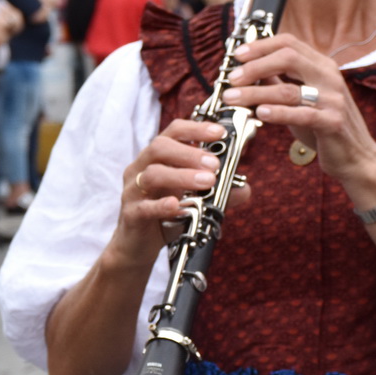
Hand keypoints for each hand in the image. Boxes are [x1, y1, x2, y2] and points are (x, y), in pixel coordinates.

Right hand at [114, 118, 251, 266]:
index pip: (173, 132)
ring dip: (182, 176)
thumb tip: (244, 188)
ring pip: (152, 174)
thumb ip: (218, 192)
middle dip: (190, 153)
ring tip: (207, 182)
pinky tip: (178, 206)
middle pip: (159, 147)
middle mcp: (141, 169)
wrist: (137, 245)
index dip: (196, 128)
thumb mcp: (192, 199)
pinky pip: (145, 207)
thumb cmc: (165, 216)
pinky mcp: (131, 214)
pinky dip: (162, 205)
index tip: (220, 132)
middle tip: (215, 165)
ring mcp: (133, 191)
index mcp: (156, 158)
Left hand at [222, 33, 375, 189]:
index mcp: (321, 66)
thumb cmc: (323, 125)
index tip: (237, 55)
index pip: (289, 43)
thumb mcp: (300, 98)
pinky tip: (260, 113)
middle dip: (254, 66)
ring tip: (232, 98)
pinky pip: (303, 114)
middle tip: (232, 79)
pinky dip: (278, 113)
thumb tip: (247, 69)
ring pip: (289, 89)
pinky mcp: (333, 122)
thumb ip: (278, 82)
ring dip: (255, 93)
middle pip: (288, 58)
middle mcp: (329, 77)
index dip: (260, 46)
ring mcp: (333, 99)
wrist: (356, 155)